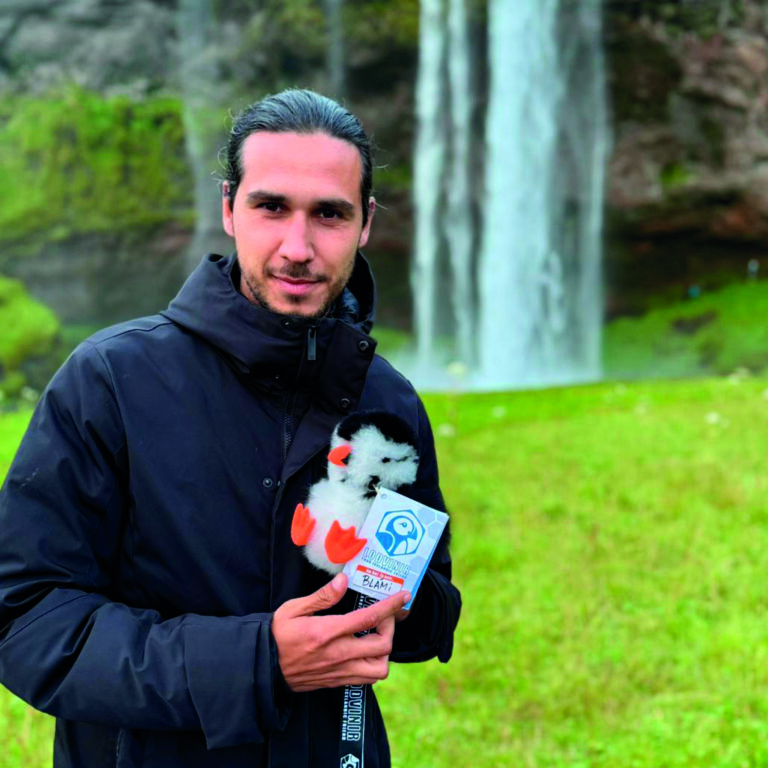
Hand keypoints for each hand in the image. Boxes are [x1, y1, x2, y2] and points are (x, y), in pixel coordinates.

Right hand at [271, 573, 410, 691]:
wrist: (262, 668)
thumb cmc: (277, 635)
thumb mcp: (293, 609)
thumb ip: (322, 596)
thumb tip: (343, 581)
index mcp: (327, 632)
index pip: (368, 618)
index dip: (390, 606)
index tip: (403, 596)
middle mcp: (338, 654)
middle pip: (382, 646)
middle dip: (391, 627)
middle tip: (384, 616)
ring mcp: (339, 671)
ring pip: (379, 669)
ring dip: (384, 652)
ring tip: (376, 636)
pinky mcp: (337, 682)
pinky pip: (366, 679)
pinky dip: (373, 665)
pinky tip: (365, 651)